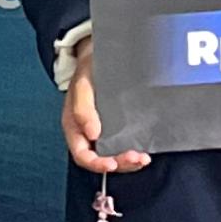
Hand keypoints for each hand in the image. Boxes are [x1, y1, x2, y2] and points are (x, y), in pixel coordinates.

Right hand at [60, 38, 148, 175]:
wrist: (98, 57)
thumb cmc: (87, 72)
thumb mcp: (82, 86)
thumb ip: (83, 109)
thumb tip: (92, 134)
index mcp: (75, 128)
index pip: (82, 155)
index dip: (96, 164)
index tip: (111, 164)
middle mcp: (88, 134)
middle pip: (101, 159)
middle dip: (119, 163)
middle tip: (136, 159)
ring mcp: (104, 132)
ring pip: (114, 156)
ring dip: (129, 162)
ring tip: (143, 158)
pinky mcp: (118, 127)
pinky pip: (124, 145)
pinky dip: (134, 151)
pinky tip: (145, 151)